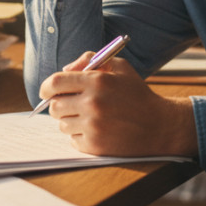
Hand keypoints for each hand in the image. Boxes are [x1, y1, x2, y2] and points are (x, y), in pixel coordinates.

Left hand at [39, 54, 197, 157]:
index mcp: (97, 81)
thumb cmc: (137, 94)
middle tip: (70, 105)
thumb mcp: (120, 67)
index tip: (46, 92)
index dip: (46, 88)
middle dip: (59, 105)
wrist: (159, 126)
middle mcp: (92, 103)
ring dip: (70, 121)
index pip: (55, 83)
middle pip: (54, 106)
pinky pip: (72, 140)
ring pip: (62, 124)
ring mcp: (93, 126)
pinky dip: (79, 136)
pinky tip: (96, 130)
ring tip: (88, 118)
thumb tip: (65, 69)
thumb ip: (91, 59)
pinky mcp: (95, 145)